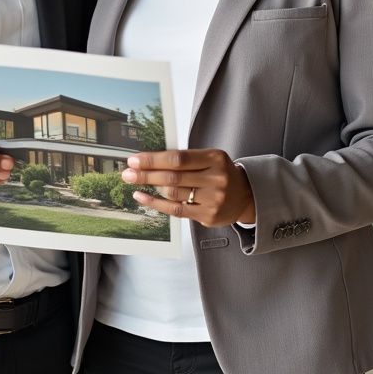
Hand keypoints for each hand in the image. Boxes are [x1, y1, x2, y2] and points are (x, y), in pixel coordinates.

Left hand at [121, 149, 255, 226]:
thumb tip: (150, 159)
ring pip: (173, 193)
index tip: (135, 159)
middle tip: (127, 172)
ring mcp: (213, 199)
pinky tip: (142, 198)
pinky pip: (176, 210)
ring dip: (149, 187)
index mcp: (215, 158)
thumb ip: (185, 159)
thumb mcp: (209, 158)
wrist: (245, 196)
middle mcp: (215, 178)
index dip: (154, 159)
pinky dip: (156, 204)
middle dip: (146, 174)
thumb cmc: (220, 173)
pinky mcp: (208, 215)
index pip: (178, 158)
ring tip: (133, 182)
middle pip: (173, 176)